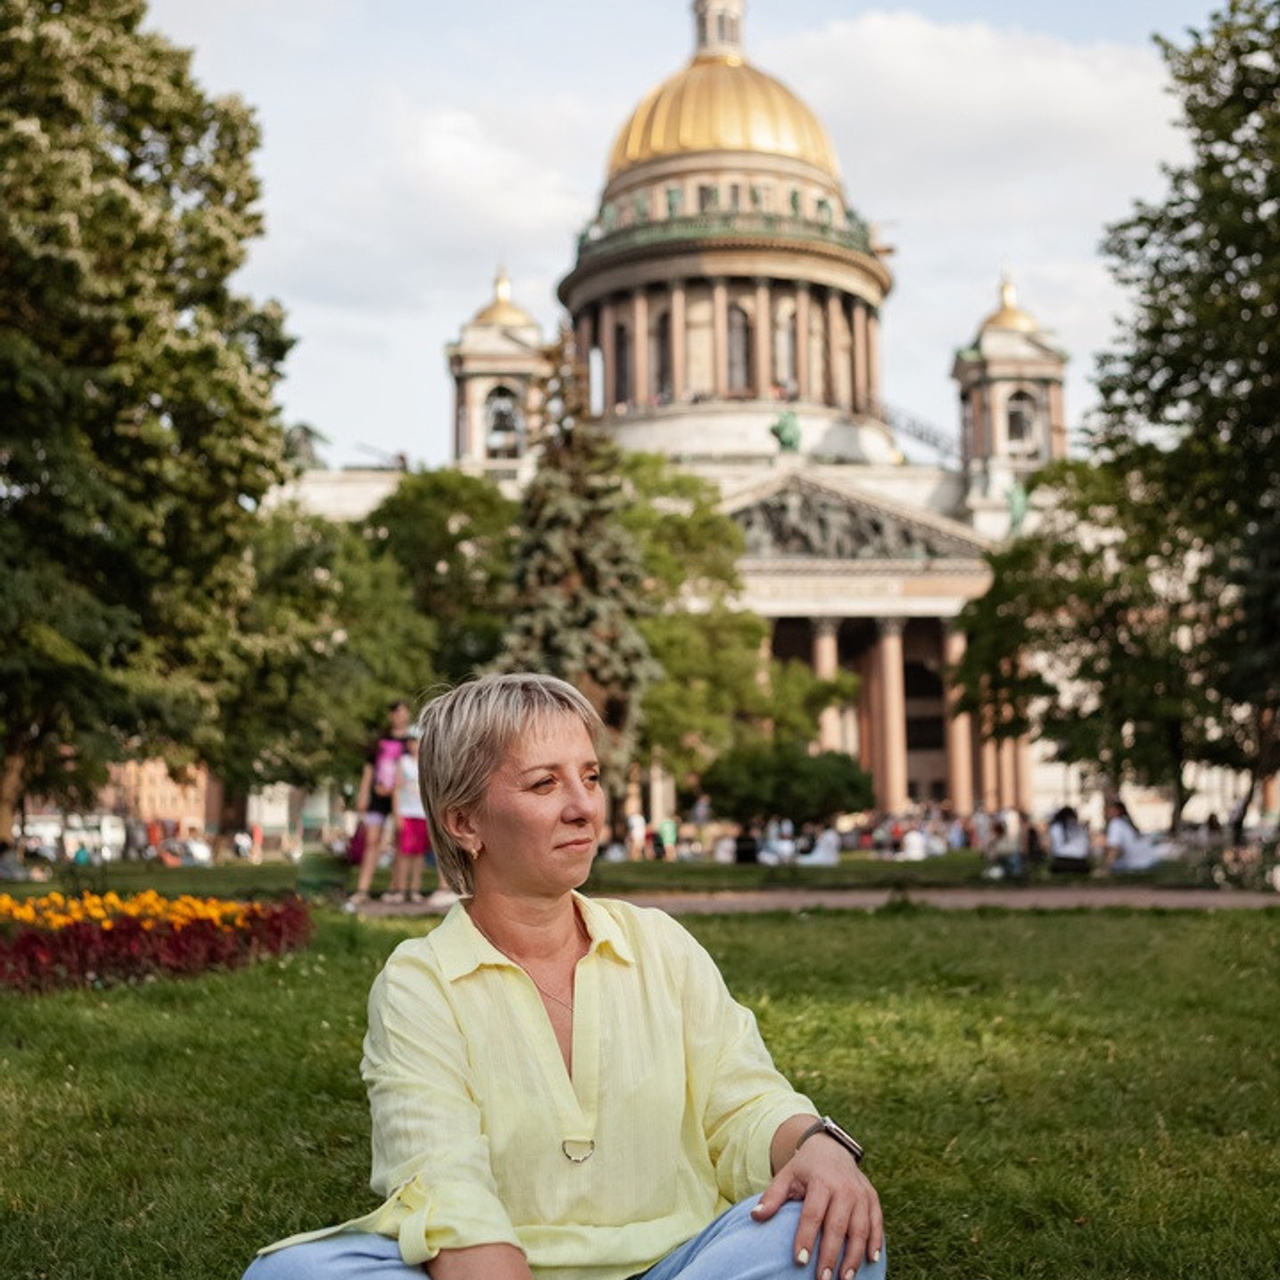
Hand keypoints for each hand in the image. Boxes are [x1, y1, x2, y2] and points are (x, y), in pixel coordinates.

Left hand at [752, 1117, 882, 1279]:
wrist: (831, 1148)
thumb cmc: (805, 1168)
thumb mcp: (787, 1176)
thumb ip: (773, 1196)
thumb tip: (755, 1216)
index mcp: (821, 1181)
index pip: (813, 1213)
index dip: (806, 1238)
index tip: (799, 1261)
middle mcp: (844, 1187)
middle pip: (838, 1225)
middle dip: (831, 1255)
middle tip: (823, 1279)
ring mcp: (861, 1193)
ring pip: (860, 1228)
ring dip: (854, 1256)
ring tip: (845, 1279)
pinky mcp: (872, 1198)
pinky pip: (877, 1223)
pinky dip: (875, 1242)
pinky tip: (870, 1260)